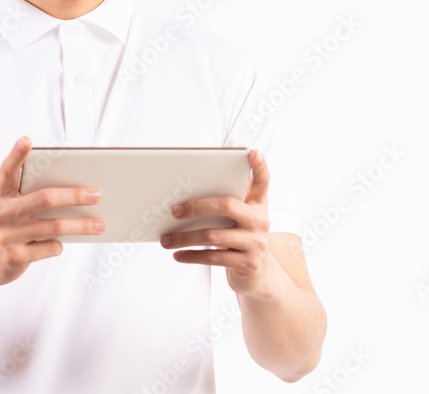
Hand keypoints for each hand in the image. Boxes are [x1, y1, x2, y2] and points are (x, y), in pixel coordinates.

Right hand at [0, 136, 104, 288]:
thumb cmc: (1, 226)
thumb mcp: (4, 205)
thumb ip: (26, 193)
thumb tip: (68, 185)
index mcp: (0, 194)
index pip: (7, 170)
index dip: (16, 154)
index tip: (27, 140)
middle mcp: (3, 212)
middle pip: (44, 198)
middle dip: (74, 195)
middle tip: (96, 195)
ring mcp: (9, 235)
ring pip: (53, 226)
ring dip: (80, 225)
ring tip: (100, 224)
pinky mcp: (15, 257)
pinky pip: (48, 248)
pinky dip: (59, 245)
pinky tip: (63, 243)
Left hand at [160, 149, 280, 297]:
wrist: (259, 276)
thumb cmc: (240, 239)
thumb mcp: (241, 219)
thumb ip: (226, 203)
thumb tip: (186, 193)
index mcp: (258, 204)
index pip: (263, 181)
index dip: (259, 166)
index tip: (252, 151)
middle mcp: (261, 220)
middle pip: (227, 205)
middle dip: (196, 207)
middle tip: (173, 211)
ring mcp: (256, 243)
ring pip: (214, 236)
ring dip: (185, 238)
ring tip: (165, 240)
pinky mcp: (248, 263)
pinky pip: (214, 258)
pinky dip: (192, 256)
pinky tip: (178, 255)